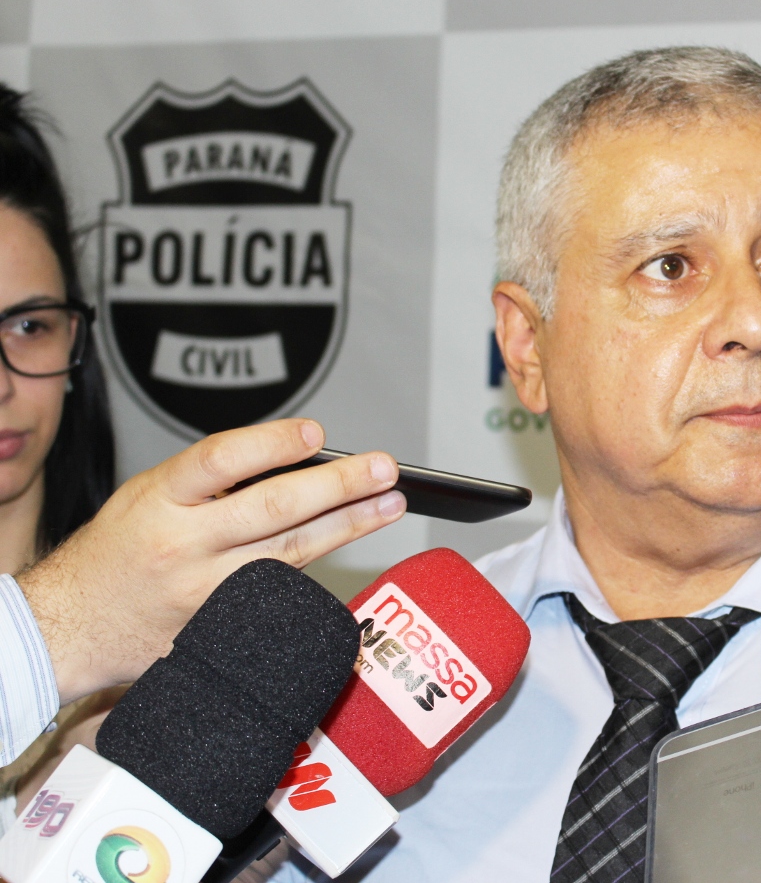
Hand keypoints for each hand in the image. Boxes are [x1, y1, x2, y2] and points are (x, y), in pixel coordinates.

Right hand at [17, 419, 404, 702]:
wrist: (73, 626)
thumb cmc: (118, 553)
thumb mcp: (148, 496)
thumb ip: (210, 477)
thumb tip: (293, 457)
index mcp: (160, 500)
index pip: (221, 459)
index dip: (273, 444)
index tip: (317, 434)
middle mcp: (185, 545)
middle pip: (275, 508)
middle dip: (339, 486)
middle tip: (383, 469)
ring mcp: (206, 591)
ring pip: (293, 552)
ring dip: (349, 524)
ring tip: (388, 503)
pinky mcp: (223, 625)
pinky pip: (283, 591)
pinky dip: (320, 566)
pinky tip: (352, 547)